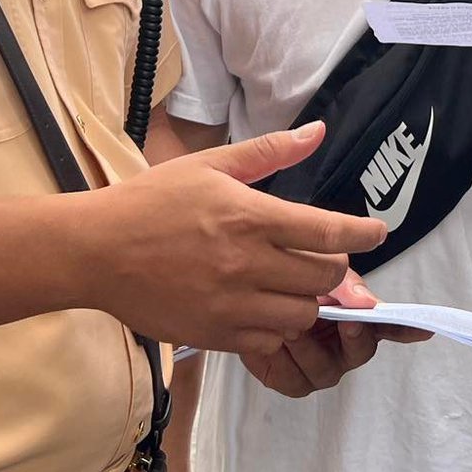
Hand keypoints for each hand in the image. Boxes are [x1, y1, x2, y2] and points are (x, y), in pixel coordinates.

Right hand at [86, 122, 387, 356]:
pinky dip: (277, 325)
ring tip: (292, 282)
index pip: (328, 232)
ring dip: (307, 299)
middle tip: (323, 257)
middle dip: (334, 268)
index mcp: (249, 216)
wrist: (95, 251)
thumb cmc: (151, 202)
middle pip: (324, 277)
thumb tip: (318, 132)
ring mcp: (231, 304)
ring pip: (303, 314)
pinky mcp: (215, 335)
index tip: (376, 233)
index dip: (362, 235)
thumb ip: (269, 152)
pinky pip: (270, 339)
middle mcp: (246, 263)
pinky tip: (264, 305)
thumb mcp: (210, 165)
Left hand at [240, 269, 433, 397]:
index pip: (389, 324)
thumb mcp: (313, 267)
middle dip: (352, 336)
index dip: (408, 329)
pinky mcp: (290, 379)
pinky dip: (284, 362)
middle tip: (344, 320)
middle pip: (361, 350)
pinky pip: (295, 381)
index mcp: (356, 316)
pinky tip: (272, 341)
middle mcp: (342, 345)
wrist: (240, 292)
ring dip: (309, 347)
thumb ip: (342, 283)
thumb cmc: (285, 279)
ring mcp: (318, 365)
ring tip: (288, 326)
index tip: (424, 329)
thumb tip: (368, 302)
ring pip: (326, 370)